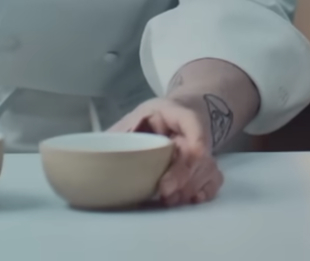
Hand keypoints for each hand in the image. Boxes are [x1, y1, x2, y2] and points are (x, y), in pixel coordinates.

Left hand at [110, 95, 226, 206]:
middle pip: (199, 159)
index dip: (184, 161)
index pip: (193, 130)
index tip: (165, 185)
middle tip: (163, 196)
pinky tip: (191, 199)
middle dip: (181, 181)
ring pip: (207, 170)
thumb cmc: (156, 115)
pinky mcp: (208, 162)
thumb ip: (121, 132)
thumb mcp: (138, 115)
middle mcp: (196, 131)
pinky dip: (205, 191)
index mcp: (178, 113)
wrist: (184, 109)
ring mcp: (206, 147)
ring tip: (169, 200)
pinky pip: (215, 178)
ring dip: (189, 189)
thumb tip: (95, 152)